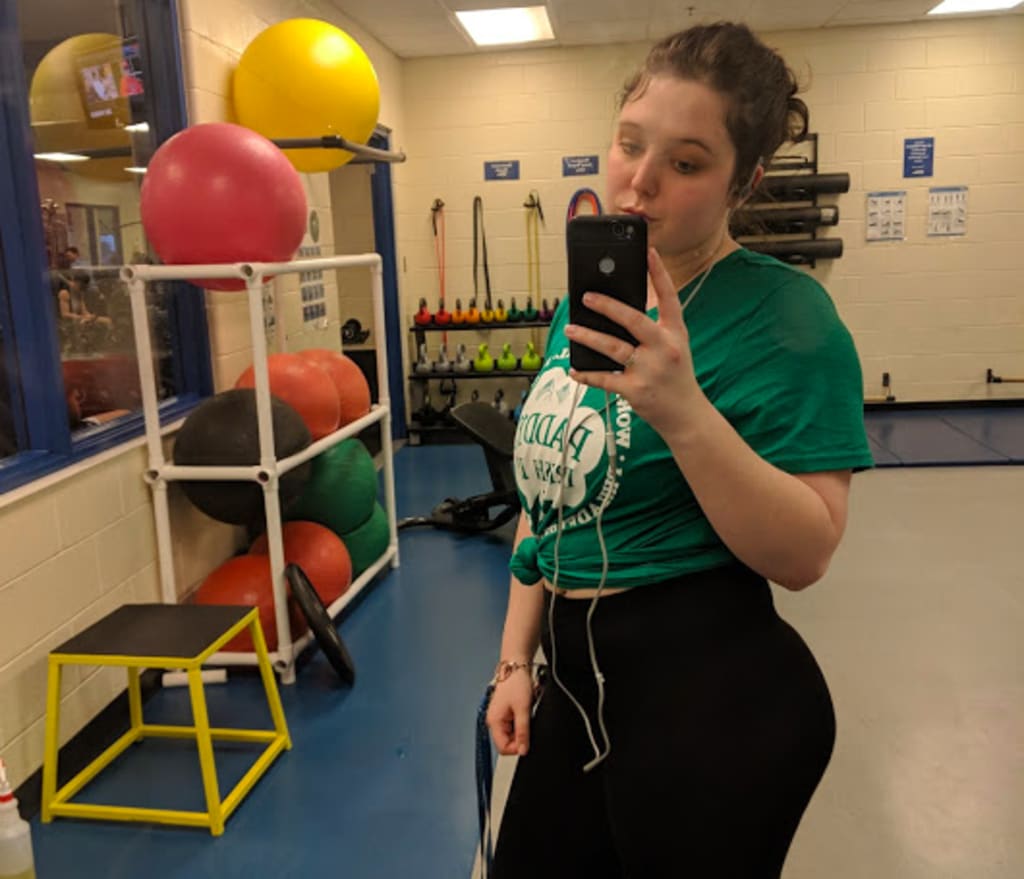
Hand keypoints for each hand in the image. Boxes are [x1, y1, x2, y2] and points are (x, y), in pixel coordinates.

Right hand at [486, 669, 534, 755]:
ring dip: (521, 729)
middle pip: (507, 742)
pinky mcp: (505, 713)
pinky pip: (513, 726)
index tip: (528, 741)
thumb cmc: (516, 683)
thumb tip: (523, 750)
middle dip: (520, 737)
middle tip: (528, 723)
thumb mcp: (523, 709)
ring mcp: (499, 717)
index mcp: (494, 722)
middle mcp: (494, 721)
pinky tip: (524, 713)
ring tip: (526, 715)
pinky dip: (521, 723)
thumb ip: (523, 732)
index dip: (517, 748)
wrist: (516, 668)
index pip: (503, 748)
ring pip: (511, 735)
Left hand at [566, 248, 704, 435]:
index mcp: (676, 334)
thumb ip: (653, 330)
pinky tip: (574, 369)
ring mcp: (650, 370)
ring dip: (588, 337)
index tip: (648, 252)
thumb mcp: (674, 348)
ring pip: (613, 347)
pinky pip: (604, 379)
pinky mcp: (635, 391)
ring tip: (571, 329)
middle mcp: (665, 349)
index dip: (659, 273)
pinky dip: (586, 374)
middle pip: (634, 320)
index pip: (669, 298)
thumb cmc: (676, 377)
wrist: (687, 416)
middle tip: (587, 296)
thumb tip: (615, 312)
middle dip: (608, 306)